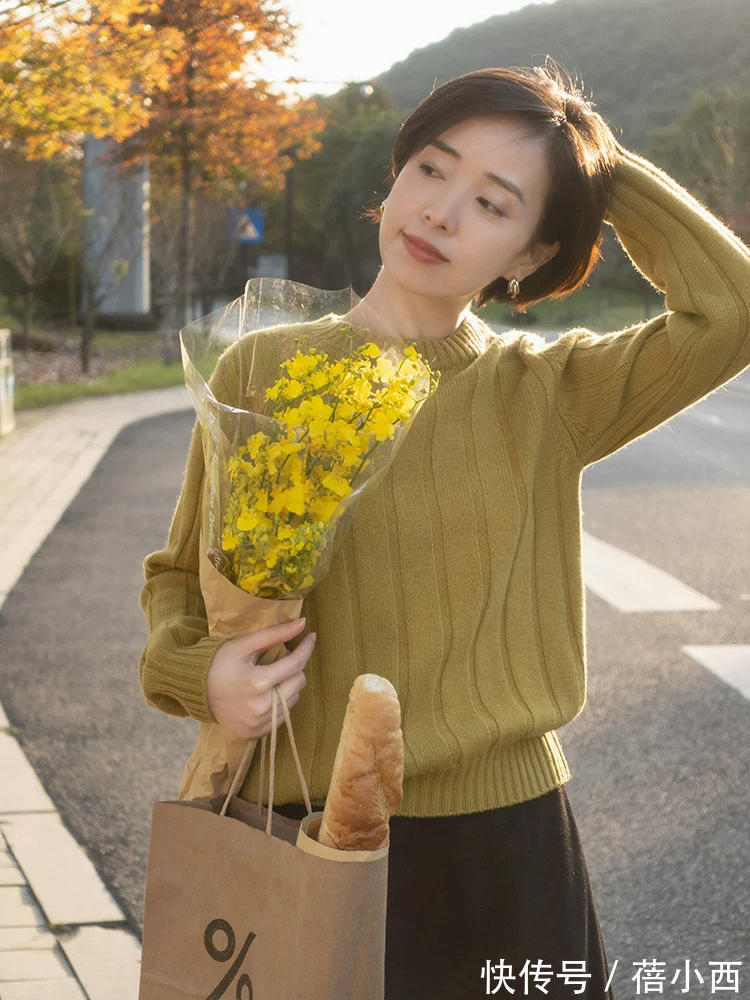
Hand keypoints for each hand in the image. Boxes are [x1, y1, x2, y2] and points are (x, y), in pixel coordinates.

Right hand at [206, 618, 315, 739]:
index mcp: (258, 682)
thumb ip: (275, 634)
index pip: (296, 663)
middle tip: (279, 659)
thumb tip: (304, 623)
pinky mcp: (256, 733)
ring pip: (294, 699)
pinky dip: (280, 702)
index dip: (306, 648)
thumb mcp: (244, 644)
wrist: (196, 690)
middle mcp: (261, 707)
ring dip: (288, 685)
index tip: (311, 637)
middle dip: (294, 667)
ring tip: (269, 677)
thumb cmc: (219, 662)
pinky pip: (282, 715)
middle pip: (299, 682)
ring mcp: (259, 723)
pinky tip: (265, 694)